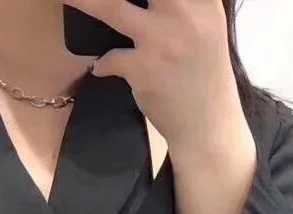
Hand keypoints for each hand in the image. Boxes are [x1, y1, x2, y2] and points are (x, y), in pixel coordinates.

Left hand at [64, 0, 249, 159]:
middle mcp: (185, 11)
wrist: (207, 122)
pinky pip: (108, 59)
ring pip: (112, 7)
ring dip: (84, 2)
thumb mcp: (204, 25)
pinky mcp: (144, 68)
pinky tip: (102, 67)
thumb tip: (142, 2)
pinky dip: (102, 64)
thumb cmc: (202, 72)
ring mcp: (162, 39)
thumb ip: (180, 5)